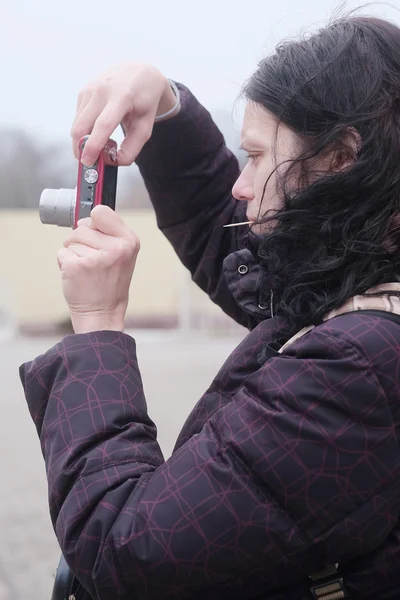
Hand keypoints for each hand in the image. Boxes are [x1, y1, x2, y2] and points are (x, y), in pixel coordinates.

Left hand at [57, 205, 139, 333]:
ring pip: (71, 240)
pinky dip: (65, 264)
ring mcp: (95, 258)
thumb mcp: (122, 255)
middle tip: (94, 262)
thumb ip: (110, 233)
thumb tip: (89, 214)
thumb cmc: (109, 284)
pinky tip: (78, 276)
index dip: (94, 224)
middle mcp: (115, 248)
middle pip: (82, 226)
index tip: (98, 237)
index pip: (101, 211)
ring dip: (74, 254)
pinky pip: (62, 253)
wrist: (103, 313)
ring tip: (87, 270)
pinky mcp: (76, 266)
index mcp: (129, 241)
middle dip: (82, 242)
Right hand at [71, 62, 177, 166]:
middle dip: (80, 149)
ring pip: (77, 124)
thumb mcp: (146, 126)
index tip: (88, 162)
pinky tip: (96, 130)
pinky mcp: (83, 92)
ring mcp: (90, 89)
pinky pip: (78, 118)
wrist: (140, 72)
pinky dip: (84, 130)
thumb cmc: (145, 102)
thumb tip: (113, 162)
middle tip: (89, 163)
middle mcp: (102, 90)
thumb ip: (132, 148)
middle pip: (82, 126)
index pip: (103, 125)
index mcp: (122, 97)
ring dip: (82, 141)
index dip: (93, 146)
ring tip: (99, 145)